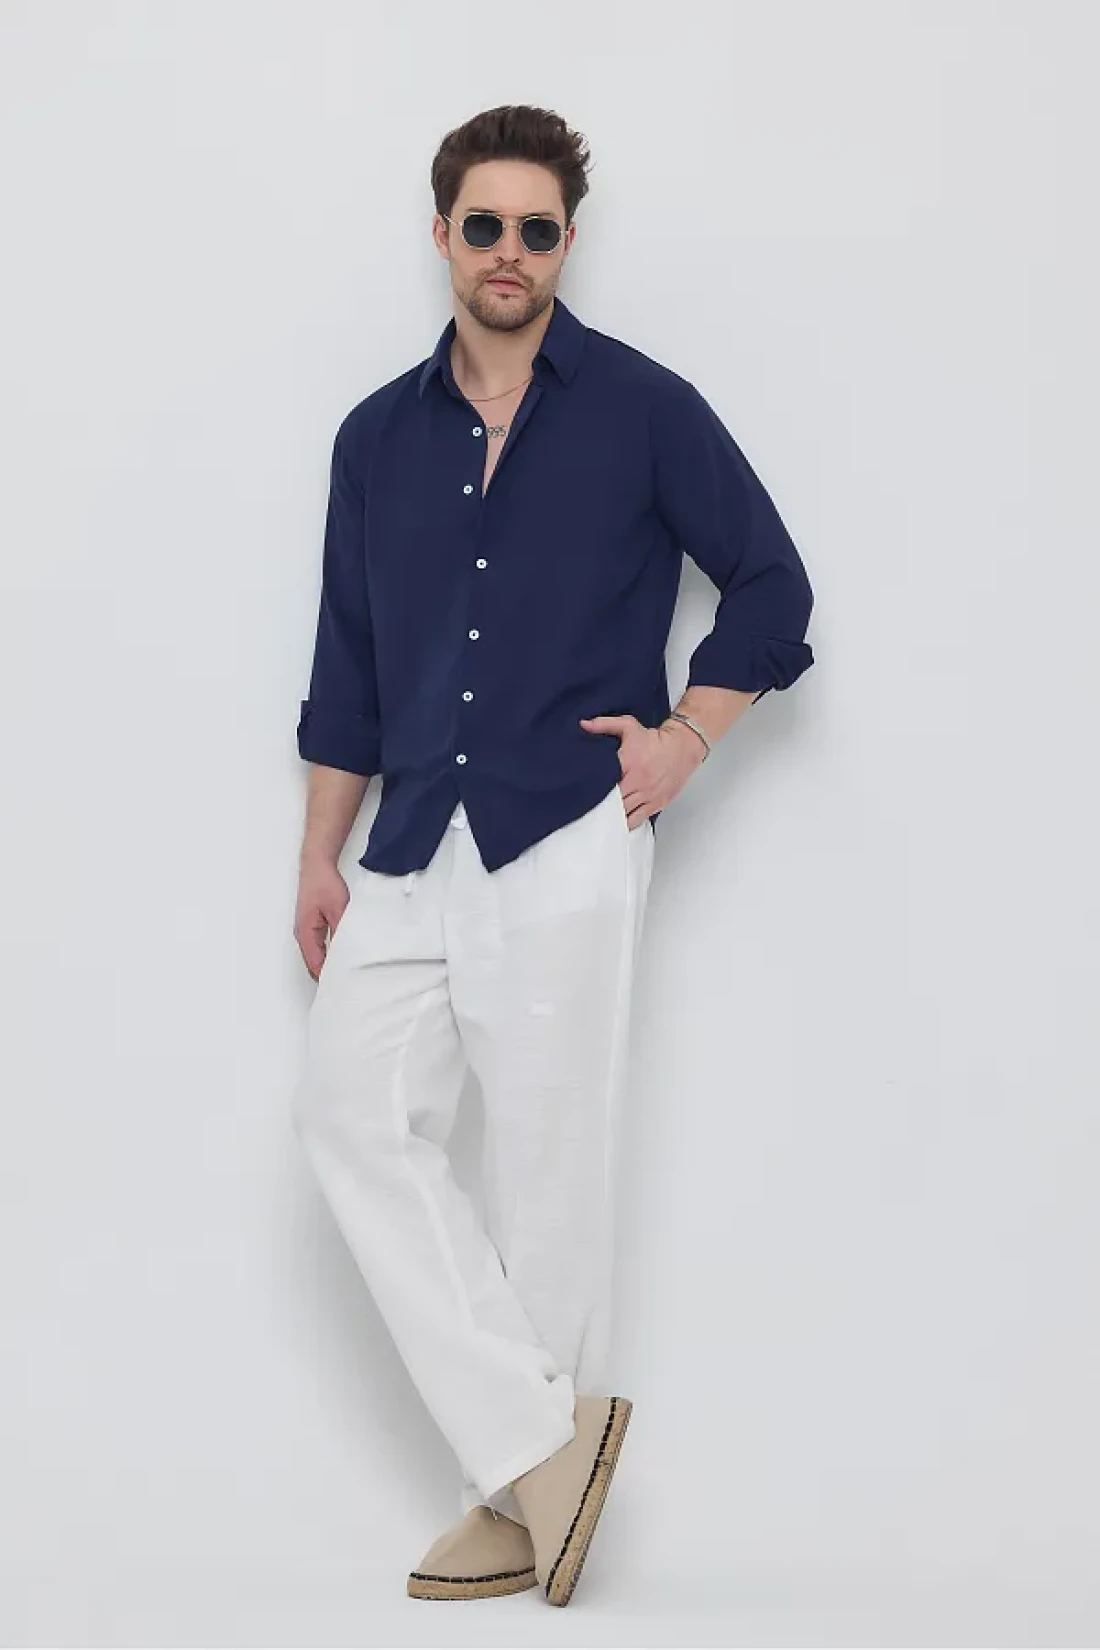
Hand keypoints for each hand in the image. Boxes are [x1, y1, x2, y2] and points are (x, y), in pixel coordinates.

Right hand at [294, 858, 350, 981]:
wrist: (317, 866)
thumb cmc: (323, 884)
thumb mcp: (339, 909)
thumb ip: (342, 931)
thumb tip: (349, 951)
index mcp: (306, 933)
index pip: (315, 965)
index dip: (327, 978)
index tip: (342, 987)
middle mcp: (303, 935)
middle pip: (314, 964)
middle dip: (328, 975)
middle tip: (347, 984)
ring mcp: (306, 931)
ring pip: (317, 956)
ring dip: (329, 965)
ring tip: (346, 974)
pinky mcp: (312, 926)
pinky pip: (319, 947)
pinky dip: (329, 955)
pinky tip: (342, 956)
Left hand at [579, 712, 705, 827]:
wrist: (683, 746)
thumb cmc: (655, 739)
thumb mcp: (628, 726)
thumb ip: (604, 724)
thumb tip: (583, 725)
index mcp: (628, 763)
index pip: (605, 782)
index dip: (593, 790)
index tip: (584, 792)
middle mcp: (638, 782)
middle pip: (613, 802)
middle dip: (602, 805)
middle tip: (590, 807)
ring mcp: (648, 795)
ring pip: (624, 814)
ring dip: (613, 816)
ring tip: (602, 818)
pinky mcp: (657, 803)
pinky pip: (638, 820)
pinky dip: (627, 823)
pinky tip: (619, 824)